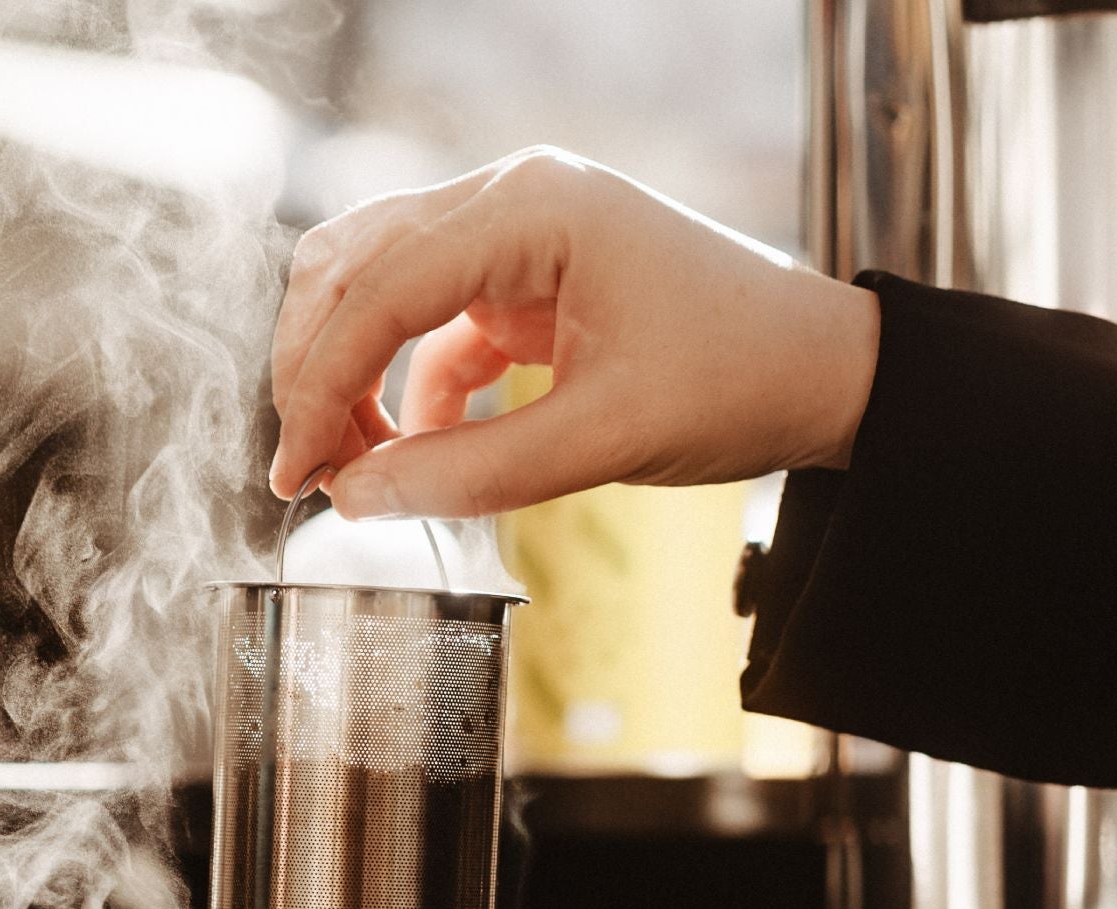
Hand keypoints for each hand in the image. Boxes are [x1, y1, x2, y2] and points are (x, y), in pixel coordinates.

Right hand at [270, 148, 879, 518]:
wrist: (823, 372)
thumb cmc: (737, 381)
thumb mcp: (602, 439)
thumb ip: (470, 472)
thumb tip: (353, 501)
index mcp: (532, 207)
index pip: (379, 286)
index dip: (319, 385)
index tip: (294, 471)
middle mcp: (510, 199)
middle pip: (352, 264)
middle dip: (314, 369)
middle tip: (305, 470)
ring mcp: (513, 236)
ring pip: (376, 288)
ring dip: (347, 375)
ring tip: (347, 466)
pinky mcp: (522, 284)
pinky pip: (427, 328)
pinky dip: (402, 392)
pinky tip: (411, 454)